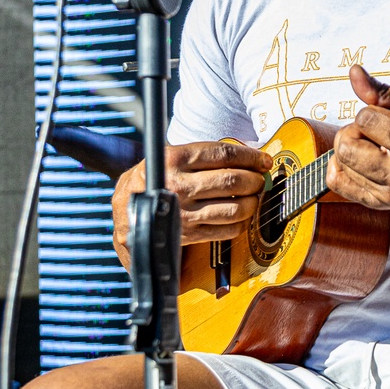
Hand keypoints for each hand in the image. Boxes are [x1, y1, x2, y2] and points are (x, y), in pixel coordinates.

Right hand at [112, 141, 271, 266]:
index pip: (224, 154)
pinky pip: (227, 230)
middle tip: (261, 180)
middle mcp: (179, 185)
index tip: (264, 160)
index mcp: (174, 158)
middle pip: (233, 181)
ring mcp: (184, 212)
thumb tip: (246, 154)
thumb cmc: (153, 180)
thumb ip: (202, 155)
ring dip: (252, 202)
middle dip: (255, 180)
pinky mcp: (189, 234)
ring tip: (253, 197)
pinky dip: (241, 223)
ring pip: (234, 207)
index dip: (250, 157)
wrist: (125, 215)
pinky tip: (241, 216)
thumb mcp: (168, 157)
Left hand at [325, 65, 389, 217]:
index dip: (370, 112)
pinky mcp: (380, 205)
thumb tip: (354, 72)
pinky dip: (339, 168)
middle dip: (353, 131)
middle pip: (346, 144)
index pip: (366, 119)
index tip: (383, 118)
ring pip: (340, 162)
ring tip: (369, 148)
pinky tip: (356, 161)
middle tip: (370, 133)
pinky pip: (338, 183)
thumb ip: (384, 92)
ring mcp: (389, 193)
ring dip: (349, 149)